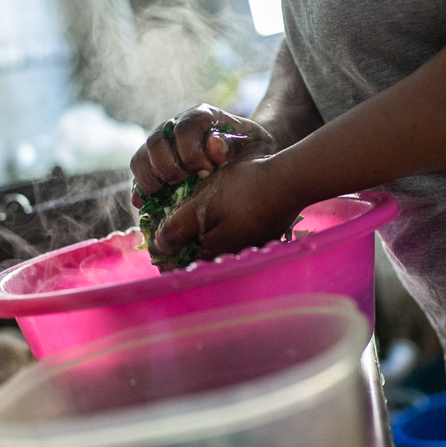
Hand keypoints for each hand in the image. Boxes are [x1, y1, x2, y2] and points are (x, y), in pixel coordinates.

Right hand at [131, 104, 277, 206]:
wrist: (248, 155)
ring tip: (161, 193)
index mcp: (200, 116)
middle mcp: (175, 126)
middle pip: (155, 141)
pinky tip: (143, 203)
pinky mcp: (155, 165)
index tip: (205, 171)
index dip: (189, 151)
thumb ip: (233, 144)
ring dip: (148, 177)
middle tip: (182, 183)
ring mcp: (163, 145)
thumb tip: (212, 145)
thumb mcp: (252, 144)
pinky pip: (139, 174)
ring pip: (140, 156)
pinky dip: (139, 189)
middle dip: (166, 166)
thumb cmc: (250, 149)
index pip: (183, 128)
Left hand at [149, 155, 306, 264]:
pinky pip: (234, 241)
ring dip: (202, 241)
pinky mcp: (261, 238)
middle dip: (183, 249)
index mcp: (214, 253)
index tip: (156, 246)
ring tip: (191, 224)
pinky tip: (219, 219)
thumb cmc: (244, 188)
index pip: (182, 266)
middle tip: (170, 233)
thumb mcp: (204, 203)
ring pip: (216, 250)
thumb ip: (179, 227)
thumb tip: (159, 246)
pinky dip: (221, 233)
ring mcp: (249, 250)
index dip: (166, 256)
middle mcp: (232, 258)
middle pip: (199, 259)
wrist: (289, 180)